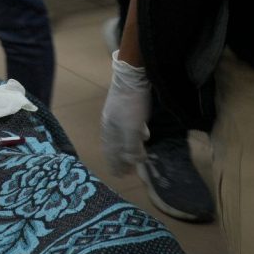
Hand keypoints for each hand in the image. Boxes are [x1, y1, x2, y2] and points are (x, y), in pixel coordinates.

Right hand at [99, 56, 150, 175]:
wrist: (131, 77)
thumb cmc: (131, 105)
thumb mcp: (132, 129)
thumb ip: (132, 146)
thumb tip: (134, 162)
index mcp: (109, 131)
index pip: (111, 152)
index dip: (116, 164)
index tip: (120, 176)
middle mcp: (110, 125)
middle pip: (114, 145)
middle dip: (120, 158)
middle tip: (125, 170)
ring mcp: (117, 115)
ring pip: (121, 136)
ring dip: (128, 148)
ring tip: (135, 155)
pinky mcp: (125, 107)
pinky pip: (129, 126)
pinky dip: (135, 134)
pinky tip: (144, 134)